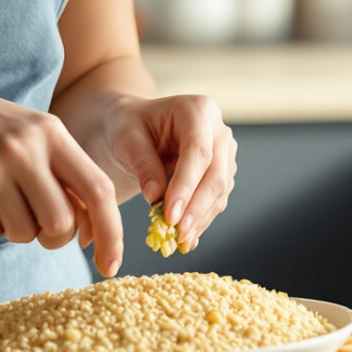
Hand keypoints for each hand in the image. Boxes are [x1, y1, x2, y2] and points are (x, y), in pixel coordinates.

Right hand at [0, 79, 122, 267]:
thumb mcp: (31, 136)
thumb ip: (64, 173)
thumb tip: (93, 230)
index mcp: (52, 132)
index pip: (98, 190)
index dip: (111, 233)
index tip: (111, 265)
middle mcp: (25, 147)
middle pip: (61, 223)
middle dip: (52, 237)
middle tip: (36, 224)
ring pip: (24, 233)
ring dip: (14, 230)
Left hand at [87, 93, 236, 259]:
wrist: (137, 128)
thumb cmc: (130, 126)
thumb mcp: (126, 137)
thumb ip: (142, 163)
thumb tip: (156, 196)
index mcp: (198, 110)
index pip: (198, 152)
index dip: (187, 185)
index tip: (171, 215)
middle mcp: (219, 130)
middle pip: (216, 174)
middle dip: (197, 207)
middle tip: (177, 233)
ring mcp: (224, 153)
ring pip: (219, 191)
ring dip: (200, 218)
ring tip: (179, 240)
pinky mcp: (221, 173)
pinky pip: (216, 200)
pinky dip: (201, 219)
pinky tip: (185, 238)